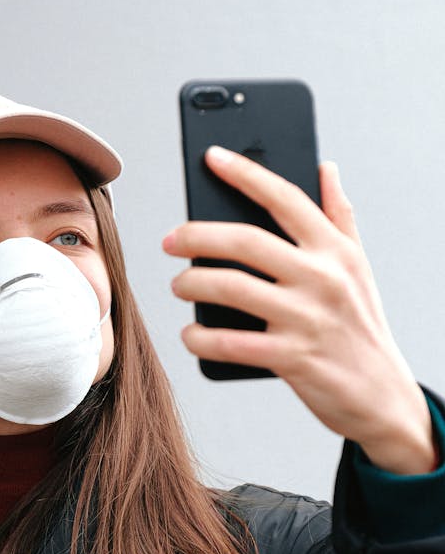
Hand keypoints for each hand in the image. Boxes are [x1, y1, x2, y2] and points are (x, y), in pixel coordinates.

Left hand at [163, 147, 436, 473]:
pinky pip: (231, 343)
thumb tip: (325, 167)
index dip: (245, 172)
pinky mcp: (292, 359)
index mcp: (335, 250)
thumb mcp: (359, 268)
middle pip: (246, 241)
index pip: (285, 198)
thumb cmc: (362, 327)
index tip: (211, 156)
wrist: (383, 396)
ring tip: (179, 286)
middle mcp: (323, 278)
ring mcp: (307, 319)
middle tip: (169, 240)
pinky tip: (190, 334)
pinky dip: (201, 337)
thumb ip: (340, 217)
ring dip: (193, 284)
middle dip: (196, 236)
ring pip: (232, 288)